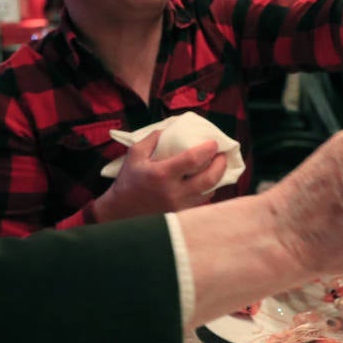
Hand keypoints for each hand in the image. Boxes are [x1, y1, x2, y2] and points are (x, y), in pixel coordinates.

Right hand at [93, 132, 227, 222]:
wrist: (121, 211)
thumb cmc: (128, 181)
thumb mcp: (135, 154)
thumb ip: (153, 139)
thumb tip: (171, 128)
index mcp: (162, 174)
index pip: (193, 160)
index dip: (208, 149)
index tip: (214, 142)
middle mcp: (174, 192)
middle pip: (209, 179)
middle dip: (220, 165)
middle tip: (222, 155)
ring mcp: (179, 206)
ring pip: (209, 192)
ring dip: (217, 178)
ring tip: (217, 166)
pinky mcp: (181, 215)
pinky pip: (202, 201)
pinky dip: (207, 190)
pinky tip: (206, 181)